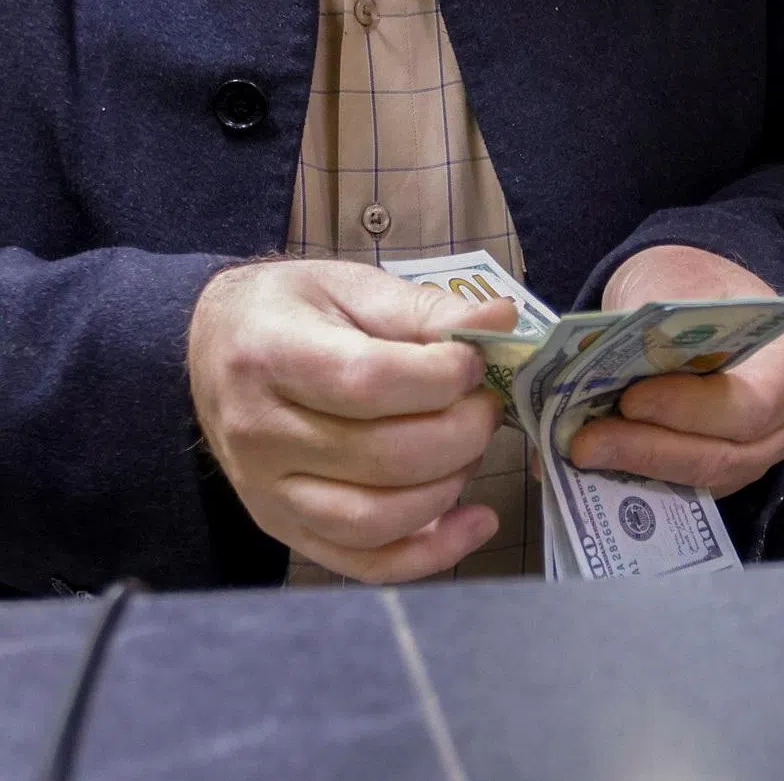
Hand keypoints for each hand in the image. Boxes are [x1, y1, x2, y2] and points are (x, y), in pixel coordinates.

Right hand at [188, 259, 516, 581]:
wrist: (215, 351)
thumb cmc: (290, 312)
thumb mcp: (351, 287)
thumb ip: (425, 308)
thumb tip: (501, 321)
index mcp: (270, 355)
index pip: (368, 382)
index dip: (441, 377)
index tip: (474, 361)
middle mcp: (260, 434)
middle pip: (384, 457)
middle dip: (462, 432)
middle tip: (484, 403)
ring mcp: (268, 494)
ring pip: (378, 520)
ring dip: (451, 486)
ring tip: (470, 446)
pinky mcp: (285, 529)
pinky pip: (366, 564)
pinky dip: (434, 553)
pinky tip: (476, 520)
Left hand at [569, 245, 783, 496]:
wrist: (702, 299)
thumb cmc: (693, 285)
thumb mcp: (672, 284)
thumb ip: (643, 327)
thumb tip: (590, 370)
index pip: (747, 406)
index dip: (686, 410)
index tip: (628, 401)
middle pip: (719, 456)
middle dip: (644, 451)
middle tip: (582, 444)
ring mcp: (756, 456)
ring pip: (696, 481)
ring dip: (631, 469)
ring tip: (576, 452)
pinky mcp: (719, 474)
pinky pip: (679, 488)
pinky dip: (631, 476)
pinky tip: (585, 465)